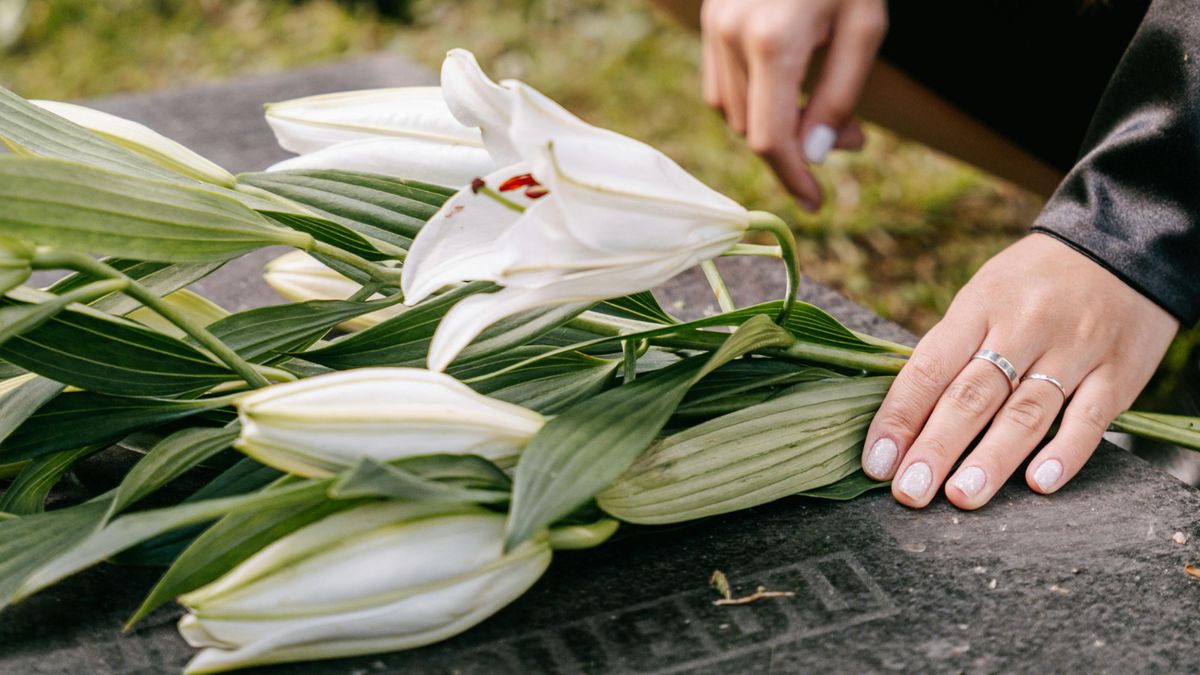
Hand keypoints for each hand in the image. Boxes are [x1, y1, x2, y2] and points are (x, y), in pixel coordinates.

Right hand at [700, 0, 885, 208]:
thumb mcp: (864, 28)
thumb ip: (838, 97)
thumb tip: (812, 156)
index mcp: (772, 41)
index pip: (770, 138)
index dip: (792, 178)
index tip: (814, 201)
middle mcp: (731, 34)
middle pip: (753, 128)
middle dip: (796, 144)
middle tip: (853, 133)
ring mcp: (714, 24)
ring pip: (733, 112)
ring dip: (773, 123)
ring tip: (821, 104)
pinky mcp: (709, 16)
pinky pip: (721, 83)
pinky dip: (752, 100)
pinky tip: (788, 83)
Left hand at [861, 233, 1178, 508]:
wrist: (1122, 246)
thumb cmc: (1032, 284)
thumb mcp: (982, 296)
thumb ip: (950, 351)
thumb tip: (902, 418)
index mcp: (979, 308)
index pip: (930, 367)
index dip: (900, 417)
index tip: (876, 462)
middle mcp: (1024, 326)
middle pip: (973, 395)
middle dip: (937, 447)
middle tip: (909, 491)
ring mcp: (1075, 349)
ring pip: (1027, 411)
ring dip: (992, 458)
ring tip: (961, 496)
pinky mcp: (1120, 371)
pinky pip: (1091, 417)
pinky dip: (1065, 452)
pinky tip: (1040, 482)